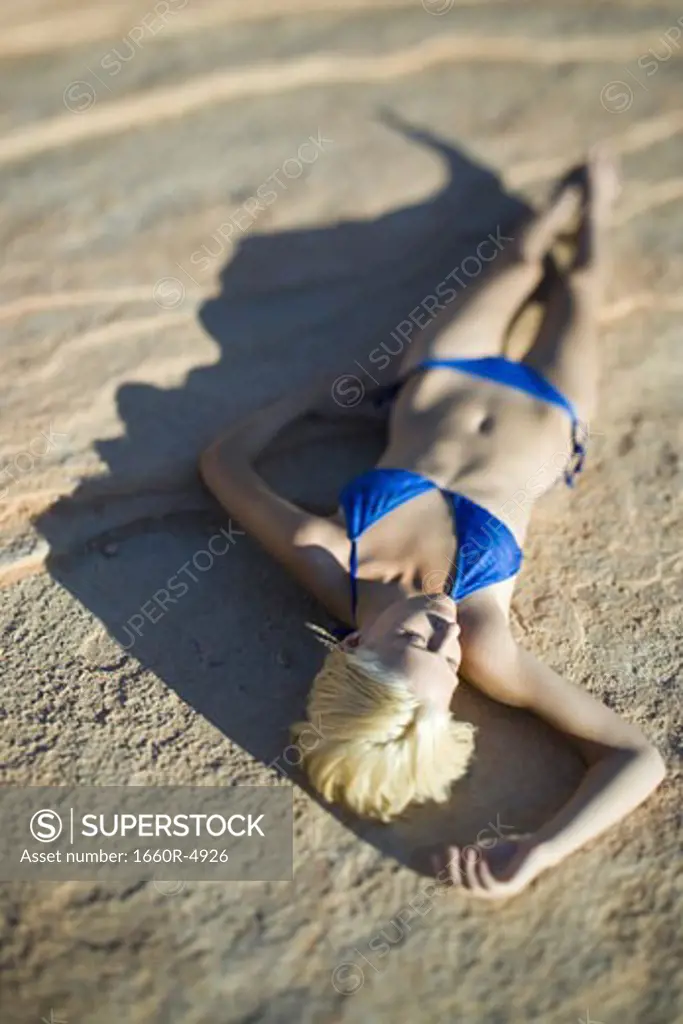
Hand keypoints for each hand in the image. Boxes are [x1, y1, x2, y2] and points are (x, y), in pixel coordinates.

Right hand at [431, 839, 547, 900]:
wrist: (536, 849)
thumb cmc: (511, 849)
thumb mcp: (486, 850)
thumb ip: (470, 854)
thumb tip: (450, 853)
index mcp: (480, 883)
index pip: (455, 882)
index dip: (442, 871)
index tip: (434, 855)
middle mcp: (487, 891)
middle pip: (462, 887)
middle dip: (453, 869)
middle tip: (450, 848)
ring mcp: (499, 891)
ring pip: (474, 887)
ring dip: (468, 868)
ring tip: (469, 849)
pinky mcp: (510, 887)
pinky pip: (491, 885)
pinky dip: (482, 873)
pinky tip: (481, 858)